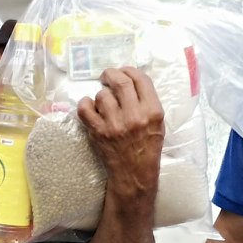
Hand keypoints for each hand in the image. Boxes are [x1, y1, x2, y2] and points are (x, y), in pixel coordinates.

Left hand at [79, 67, 165, 201]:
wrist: (134, 172)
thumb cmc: (147, 146)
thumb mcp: (157, 122)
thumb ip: (147, 101)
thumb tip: (129, 79)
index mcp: (153, 111)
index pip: (141, 79)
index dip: (129, 70)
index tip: (123, 71)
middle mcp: (134, 116)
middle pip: (120, 82)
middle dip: (111, 74)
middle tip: (107, 76)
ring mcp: (114, 124)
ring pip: (102, 95)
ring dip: (101, 95)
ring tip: (104, 102)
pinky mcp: (98, 132)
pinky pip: (85, 109)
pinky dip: (85, 104)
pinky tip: (89, 106)